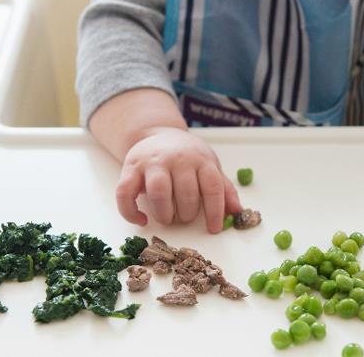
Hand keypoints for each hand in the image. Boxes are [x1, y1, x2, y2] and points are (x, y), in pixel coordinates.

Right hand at [115, 127, 241, 232]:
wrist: (157, 134)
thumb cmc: (188, 157)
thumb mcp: (209, 166)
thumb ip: (224, 188)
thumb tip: (238, 212)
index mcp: (201, 159)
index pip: (212, 186)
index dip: (215, 211)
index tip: (214, 229)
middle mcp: (177, 158)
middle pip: (185, 192)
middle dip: (187, 213)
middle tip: (185, 218)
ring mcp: (152, 162)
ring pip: (158, 192)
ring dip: (164, 213)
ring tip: (168, 218)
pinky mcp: (130, 168)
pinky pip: (125, 193)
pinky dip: (131, 212)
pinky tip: (142, 220)